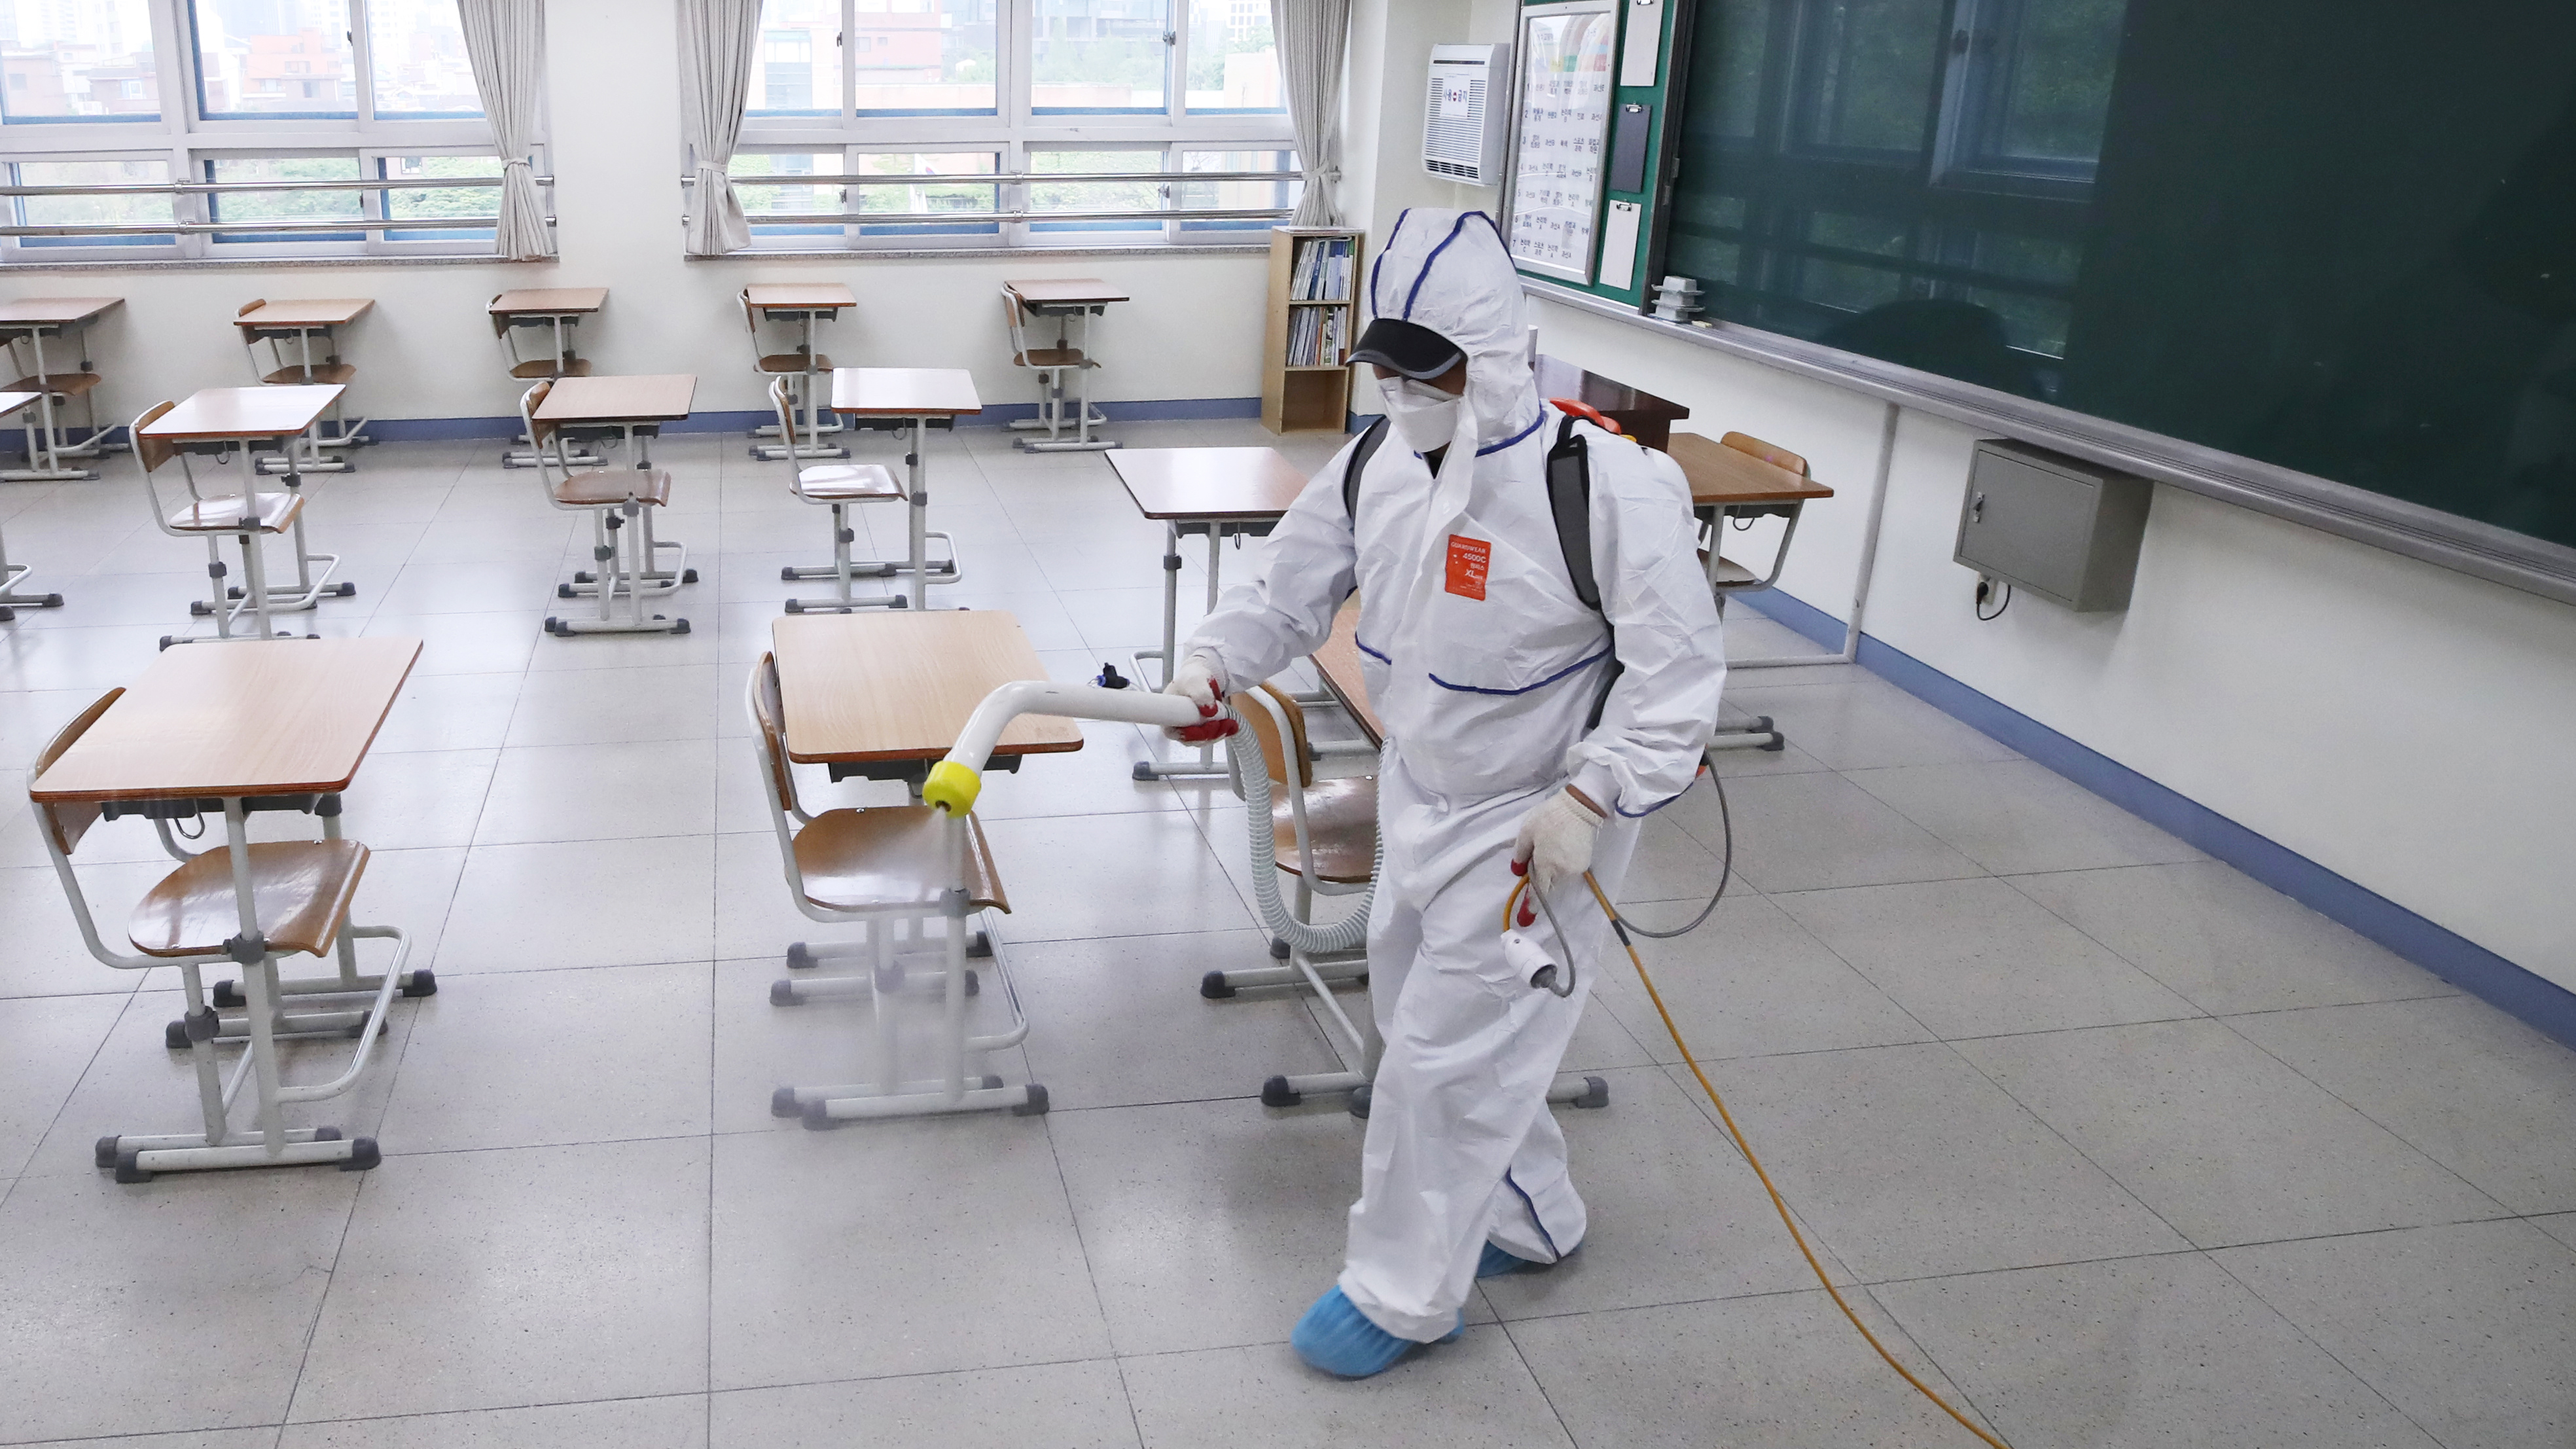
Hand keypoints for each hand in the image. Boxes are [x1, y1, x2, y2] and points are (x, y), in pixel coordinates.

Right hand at [1161, 651, 1236, 742]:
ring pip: (1203, 739)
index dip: (1187, 734)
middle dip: (1207, 733)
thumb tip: (1209, 711)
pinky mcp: (1202, 730)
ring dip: (1218, 733)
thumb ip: (1201, 694)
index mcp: (1167, 713)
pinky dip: (1223, 732)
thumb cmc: (1192, 677)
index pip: (1172, 732)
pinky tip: (1232, 726)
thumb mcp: (1195, 681)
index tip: (1200, 728)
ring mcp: (1190, 729)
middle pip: (1190, 739)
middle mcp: (1177, 724)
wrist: (1202, 678)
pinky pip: (1212, 736)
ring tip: (1229, 722)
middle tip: (1219, 723)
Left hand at [1511, 787, 1604, 908]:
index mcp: (1546, 865)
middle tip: (1536, 862)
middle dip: (1541, 882)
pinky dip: (1561, 868)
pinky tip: (1559, 851)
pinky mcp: (1585, 863)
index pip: (1538, 892)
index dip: (1531, 905)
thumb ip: (1521, 855)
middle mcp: (1562, 872)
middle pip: (1549, 887)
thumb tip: (1518, 873)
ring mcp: (1575, 869)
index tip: (1526, 918)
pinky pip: (1568, 873)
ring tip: (1549, 851)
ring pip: (1559, 880)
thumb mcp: (1527, 832)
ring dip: (1552, 874)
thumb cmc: (1550, 817)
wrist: (1581, 806)